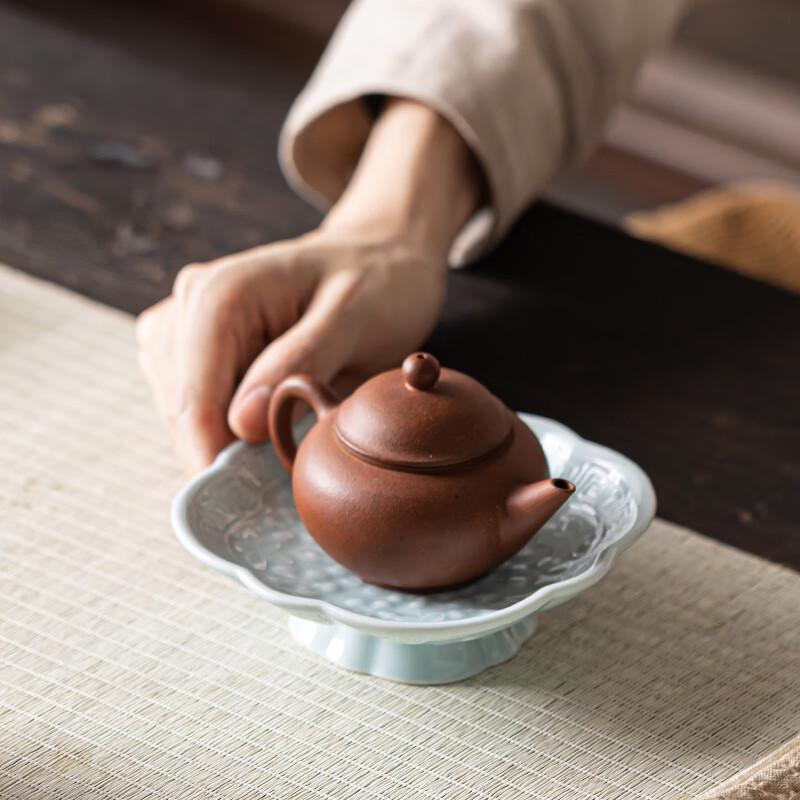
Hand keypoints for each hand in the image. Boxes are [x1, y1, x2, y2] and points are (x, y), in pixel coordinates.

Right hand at [138, 98, 479, 472]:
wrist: (381, 258)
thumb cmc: (376, 283)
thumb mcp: (353, 319)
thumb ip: (298, 363)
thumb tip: (239, 424)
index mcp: (220, 295)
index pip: (193, 398)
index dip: (210, 458)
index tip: (237, 507)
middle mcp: (190, 304)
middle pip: (181, 410)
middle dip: (221, 452)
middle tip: (278, 479)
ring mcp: (188, 325)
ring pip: (182, 413)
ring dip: (223, 442)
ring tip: (283, 442)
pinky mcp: (199, 346)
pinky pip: (197, 404)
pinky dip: (227, 428)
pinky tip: (270, 424)